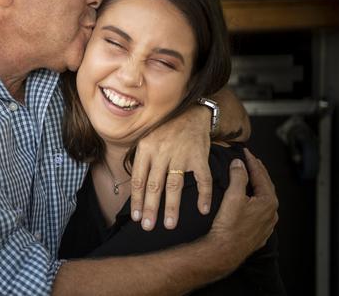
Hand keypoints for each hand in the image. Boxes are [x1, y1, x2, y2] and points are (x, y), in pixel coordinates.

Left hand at [131, 105, 211, 230]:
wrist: (192, 111)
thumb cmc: (166, 129)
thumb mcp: (147, 139)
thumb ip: (141, 160)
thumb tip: (135, 189)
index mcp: (146, 148)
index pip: (139, 179)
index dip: (137, 200)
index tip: (136, 217)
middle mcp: (161, 152)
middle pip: (154, 185)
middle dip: (151, 208)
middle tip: (148, 227)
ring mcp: (181, 154)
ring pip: (175, 185)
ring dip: (172, 206)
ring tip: (170, 224)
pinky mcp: (199, 156)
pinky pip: (202, 178)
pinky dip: (204, 195)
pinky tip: (202, 209)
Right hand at [207, 148, 278, 269]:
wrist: (224, 251)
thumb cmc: (229, 226)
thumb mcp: (233, 196)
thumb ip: (238, 177)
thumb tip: (240, 164)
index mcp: (268, 201)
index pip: (261, 175)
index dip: (252, 162)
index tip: (245, 152)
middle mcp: (271, 212)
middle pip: (266, 186)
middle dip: (258, 172)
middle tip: (250, 161)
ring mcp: (267, 223)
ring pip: (265, 199)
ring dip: (258, 186)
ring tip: (250, 177)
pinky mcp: (260, 232)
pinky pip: (261, 211)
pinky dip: (256, 200)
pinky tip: (250, 200)